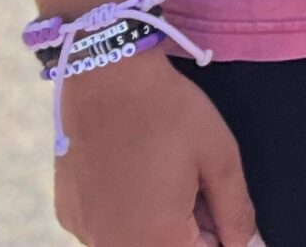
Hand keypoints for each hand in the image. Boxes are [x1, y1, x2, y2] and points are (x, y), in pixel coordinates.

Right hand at [54, 50, 259, 246]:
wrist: (107, 76)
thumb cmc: (169, 112)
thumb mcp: (219, 158)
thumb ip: (237, 213)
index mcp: (156, 239)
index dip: (219, 230)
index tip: (214, 198)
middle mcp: (114, 245)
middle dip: (190, 228)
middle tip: (192, 181)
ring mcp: (87, 232)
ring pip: (137, 241)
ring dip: (159, 222)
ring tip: (163, 173)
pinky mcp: (69, 214)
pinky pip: (108, 229)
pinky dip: (126, 212)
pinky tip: (132, 174)